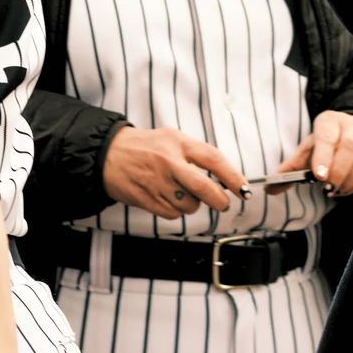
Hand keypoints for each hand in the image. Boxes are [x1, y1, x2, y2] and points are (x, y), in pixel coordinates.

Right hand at [103, 125, 244, 216]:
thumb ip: (195, 154)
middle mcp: (169, 162)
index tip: (244, 190)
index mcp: (178, 143)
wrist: (107, 154)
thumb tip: (224, 176)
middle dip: (219, 201)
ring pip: (189, 205)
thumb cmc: (143, 147)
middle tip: (223, 203)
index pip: (214, 160)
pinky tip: (167, 199)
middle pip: (205, 188)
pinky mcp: (147, 198)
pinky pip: (172, 214)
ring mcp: (157, 182)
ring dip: (192, 205)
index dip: (234, 177)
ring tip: (181, 194)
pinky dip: (175, 211)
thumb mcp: (171, 138)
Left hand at [277, 110, 352, 195]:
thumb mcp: (309, 149)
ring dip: (346, 181)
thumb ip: (291, 168)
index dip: (324, 156)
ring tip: (334, 189)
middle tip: (326, 187)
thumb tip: (271, 188)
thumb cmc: (330, 143)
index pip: (328, 136)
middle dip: (337, 172)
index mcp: (330, 122)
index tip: (319, 175)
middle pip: (350, 148)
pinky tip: (346, 188)